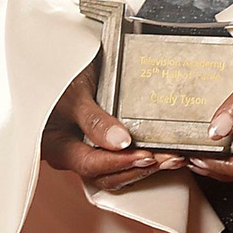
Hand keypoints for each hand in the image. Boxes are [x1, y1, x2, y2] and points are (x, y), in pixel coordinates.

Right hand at [41, 60, 184, 191]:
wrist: (63, 59)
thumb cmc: (62, 75)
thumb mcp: (75, 95)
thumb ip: (94, 120)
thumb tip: (120, 142)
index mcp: (59, 147)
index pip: (91, 165)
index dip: (119, 163)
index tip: (146, 156)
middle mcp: (73, 153)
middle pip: (107, 174)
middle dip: (139, 169)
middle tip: (168, 158)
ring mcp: (87, 149)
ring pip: (117, 170)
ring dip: (145, 167)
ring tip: (172, 158)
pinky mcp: (101, 141)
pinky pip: (122, 156)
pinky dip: (142, 155)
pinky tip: (162, 151)